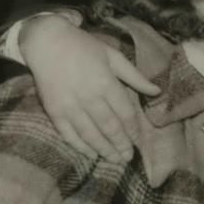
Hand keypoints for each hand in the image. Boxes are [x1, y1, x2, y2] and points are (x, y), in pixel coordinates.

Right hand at [20, 15, 159, 161]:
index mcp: (106, 83)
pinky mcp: (54, 110)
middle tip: (128, 158)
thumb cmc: (84, 47)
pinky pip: (68, 134)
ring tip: (114, 160)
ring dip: (104, 150)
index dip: (133, 130)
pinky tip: (91, 154)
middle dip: (121, 145)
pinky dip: (80, 146)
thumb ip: (135, 77)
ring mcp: (70, 106)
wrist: (46, 42)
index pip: (125, 114)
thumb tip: (157, 91)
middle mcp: (89, 97)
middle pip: (109, 128)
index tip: (138, 141)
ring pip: (90, 134)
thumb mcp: (113, 56)